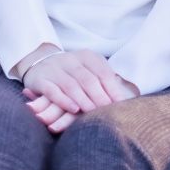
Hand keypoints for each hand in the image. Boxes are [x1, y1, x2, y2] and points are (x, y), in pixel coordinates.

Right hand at [21, 51, 139, 132]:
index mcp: (86, 56)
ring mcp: (54, 69)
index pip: (102, 71)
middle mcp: (70, 60)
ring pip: (71, 85)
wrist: (40, 65)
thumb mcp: (89, 70)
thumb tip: (129, 97)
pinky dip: (64, 100)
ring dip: (83, 100)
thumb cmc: (72, 73)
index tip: (121, 104)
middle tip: (108, 113)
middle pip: (88, 79)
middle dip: (99, 96)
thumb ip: (104, 81)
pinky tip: (73, 109)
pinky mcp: (41, 79)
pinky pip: (53, 90)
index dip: (112, 88)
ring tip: (92, 112)